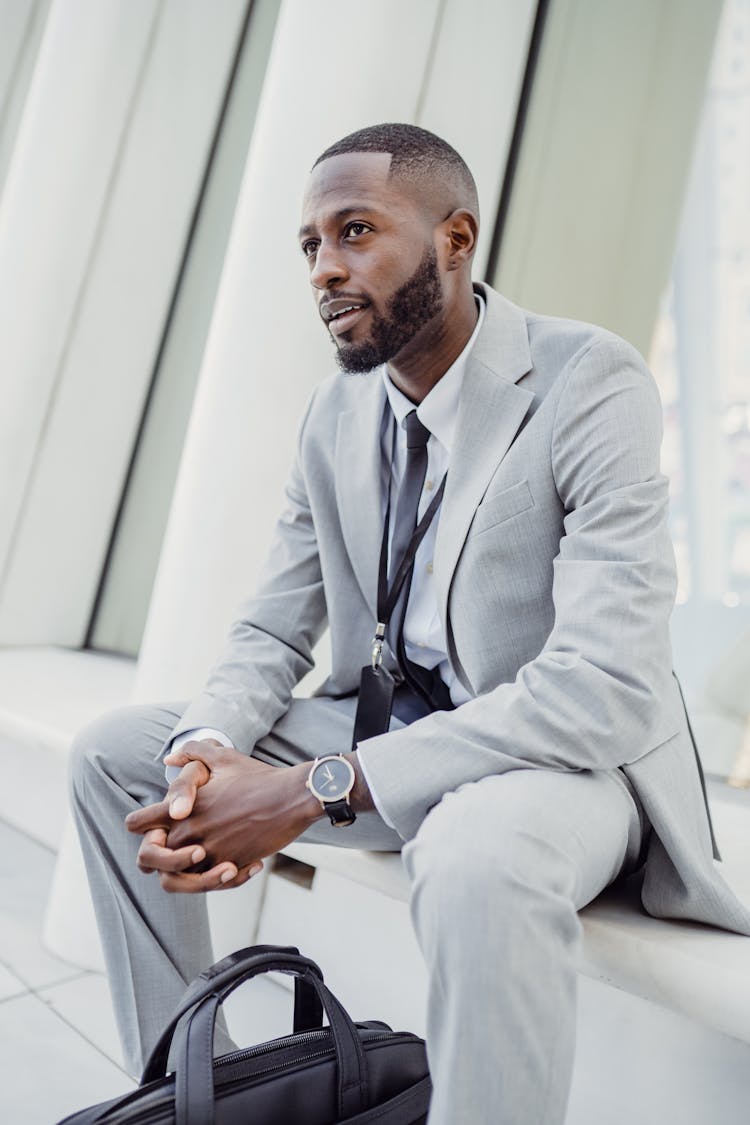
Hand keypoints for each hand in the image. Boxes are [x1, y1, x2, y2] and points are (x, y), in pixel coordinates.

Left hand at [126, 742, 320, 892]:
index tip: (158, 828)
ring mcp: (209, 851)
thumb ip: (193, 754)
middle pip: (149, 859)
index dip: (141, 828)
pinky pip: (211, 883)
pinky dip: (220, 879)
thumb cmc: (259, 776)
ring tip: (214, 863)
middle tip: (188, 849)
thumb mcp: (224, 758)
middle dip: (162, 857)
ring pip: (176, 880)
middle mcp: (190, 831)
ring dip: (188, 876)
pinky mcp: (230, 865)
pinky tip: (242, 865)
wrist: (292, 797)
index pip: (136, 824)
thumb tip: (169, 758)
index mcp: (182, 807)